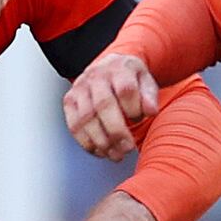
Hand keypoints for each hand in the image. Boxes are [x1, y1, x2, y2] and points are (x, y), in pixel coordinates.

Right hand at [62, 43, 162, 158]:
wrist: (109, 66)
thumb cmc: (129, 78)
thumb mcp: (146, 81)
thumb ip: (150, 96)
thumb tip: (150, 112)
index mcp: (119, 69)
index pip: (125, 89)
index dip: (133, 109)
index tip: (139, 120)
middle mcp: (96, 77)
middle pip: (103, 105)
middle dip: (116, 131)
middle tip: (127, 148)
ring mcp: (80, 88)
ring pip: (86, 118)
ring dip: (101, 141)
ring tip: (115, 154)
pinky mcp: (70, 101)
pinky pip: (74, 125)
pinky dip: (86, 143)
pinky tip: (100, 151)